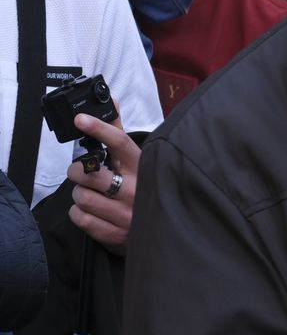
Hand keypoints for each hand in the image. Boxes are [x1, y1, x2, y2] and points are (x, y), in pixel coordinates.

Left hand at [65, 109, 140, 254]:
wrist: (161, 231)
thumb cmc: (143, 190)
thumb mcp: (137, 162)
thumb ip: (119, 133)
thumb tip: (111, 100)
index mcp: (142, 168)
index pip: (120, 143)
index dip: (99, 128)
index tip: (80, 119)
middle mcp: (136, 189)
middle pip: (90, 173)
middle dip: (77, 172)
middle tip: (81, 173)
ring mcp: (124, 213)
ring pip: (81, 197)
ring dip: (79, 195)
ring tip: (92, 194)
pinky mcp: (113, 233)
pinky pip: (80, 218)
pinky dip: (79, 213)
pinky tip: (91, 210)